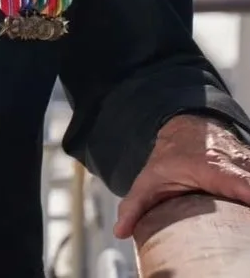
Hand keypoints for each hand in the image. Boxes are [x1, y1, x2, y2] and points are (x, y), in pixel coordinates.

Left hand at [114, 114, 249, 238]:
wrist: (185, 127)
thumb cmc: (170, 158)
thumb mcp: (149, 180)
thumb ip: (135, 206)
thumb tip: (120, 231)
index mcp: (207, 167)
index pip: (235, 180)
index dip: (246, 189)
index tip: (249, 198)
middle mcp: (232, 162)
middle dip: (249, 196)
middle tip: (245, 221)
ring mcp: (246, 161)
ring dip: (249, 198)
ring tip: (244, 216)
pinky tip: (245, 206)